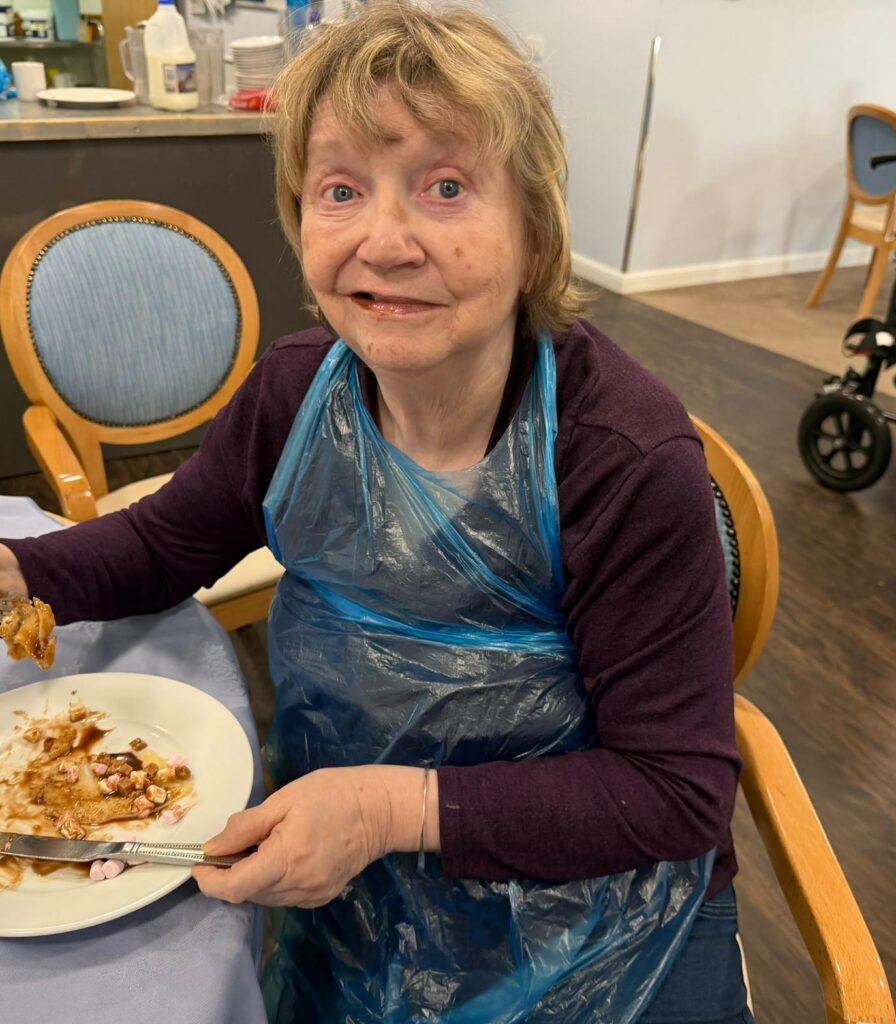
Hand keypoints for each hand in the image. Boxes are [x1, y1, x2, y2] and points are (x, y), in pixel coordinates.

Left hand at [192, 766, 391, 907]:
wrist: (380, 810)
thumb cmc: (332, 794)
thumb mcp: (284, 800)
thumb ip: (245, 826)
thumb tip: (212, 847)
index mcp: (286, 860)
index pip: (234, 888)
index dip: (209, 880)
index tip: (200, 863)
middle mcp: (297, 887)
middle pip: (247, 893)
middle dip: (230, 872)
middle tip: (234, 842)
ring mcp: (311, 896)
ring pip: (264, 896)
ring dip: (252, 876)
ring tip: (263, 844)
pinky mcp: (321, 897)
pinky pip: (283, 895)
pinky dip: (273, 880)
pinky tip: (283, 855)